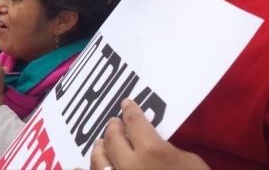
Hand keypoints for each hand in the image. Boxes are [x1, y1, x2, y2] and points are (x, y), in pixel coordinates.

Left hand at [91, 99, 209, 169]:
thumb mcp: (191, 163)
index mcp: (152, 152)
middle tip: (114, 122)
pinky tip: (77, 168)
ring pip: (99, 161)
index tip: (126, 104)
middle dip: (113, 128)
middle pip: (113, 138)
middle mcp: (130, 166)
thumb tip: (151, 146)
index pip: (135, 122)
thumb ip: (166, 150)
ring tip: (100, 143)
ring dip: (99, 148)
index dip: (130, 111)